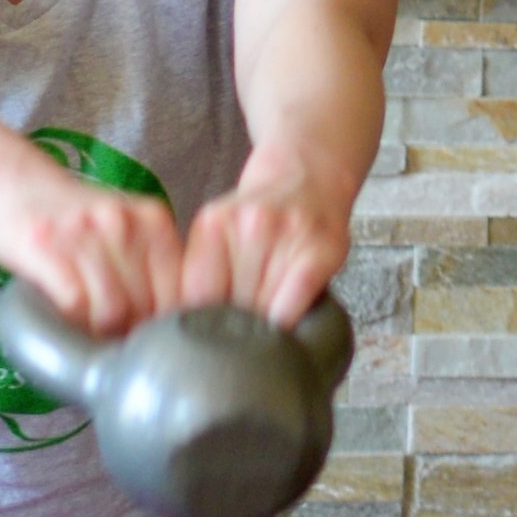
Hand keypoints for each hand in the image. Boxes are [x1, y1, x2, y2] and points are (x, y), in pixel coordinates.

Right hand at [0, 174, 183, 335]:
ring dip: (97, 331)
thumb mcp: (126, 232)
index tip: (141, 330)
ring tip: (84, 325)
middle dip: (129, 330)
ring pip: (112, 311)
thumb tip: (169, 330)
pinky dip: (70, 321)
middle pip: (146, 307)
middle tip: (107, 333)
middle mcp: (124, 221)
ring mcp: (85, 231)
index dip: (162, 324)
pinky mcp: (45, 247)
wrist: (12, 185)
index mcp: (154, 220)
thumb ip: (155, 267)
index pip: (181, 292)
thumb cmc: (74, 224)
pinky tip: (63, 314)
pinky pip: (75, 304)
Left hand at [180, 148, 350, 325]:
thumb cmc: (259, 221)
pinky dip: (290, 320)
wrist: (308, 177)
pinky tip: (288, 321)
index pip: (196, 295)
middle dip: (234, 325)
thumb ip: (203, 276)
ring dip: (265, 324)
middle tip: (243, 324)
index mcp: (213, 224)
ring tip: (267, 314)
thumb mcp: (217, 236)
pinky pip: (295, 301)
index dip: (201, 324)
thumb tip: (197, 338)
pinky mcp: (321, 249)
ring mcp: (287, 233)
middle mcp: (249, 224)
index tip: (209, 335)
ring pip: (263, 308)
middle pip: (231, 305)